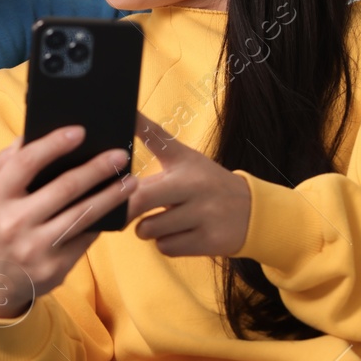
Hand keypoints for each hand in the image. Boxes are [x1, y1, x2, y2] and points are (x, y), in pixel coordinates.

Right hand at [0, 125, 134, 319]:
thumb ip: (7, 163)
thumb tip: (36, 133)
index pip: (26, 163)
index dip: (54, 145)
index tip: (80, 131)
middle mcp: (12, 223)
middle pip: (64, 188)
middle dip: (96, 168)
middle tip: (120, 155)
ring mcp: (35, 248)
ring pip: (82, 215)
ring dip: (111, 195)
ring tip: (130, 181)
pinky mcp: (55, 267)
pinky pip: (85, 238)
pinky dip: (103, 221)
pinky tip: (118, 208)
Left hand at [125, 114, 251, 256]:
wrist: (253, 212)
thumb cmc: (207, 181)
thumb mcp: (185, 156)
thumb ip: (154, 137)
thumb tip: (129, 113)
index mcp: (185, 164)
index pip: (152, 152)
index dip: (130, 156)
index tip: (108, 161)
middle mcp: (195, 188)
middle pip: (141, 201)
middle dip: (125, 210)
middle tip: (123, 211)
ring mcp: (204, 216)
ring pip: (150, 230)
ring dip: (147, 229)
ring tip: (162, 220)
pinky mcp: (208, 242)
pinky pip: (166, 247)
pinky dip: (165, 244)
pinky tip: (179, 234)